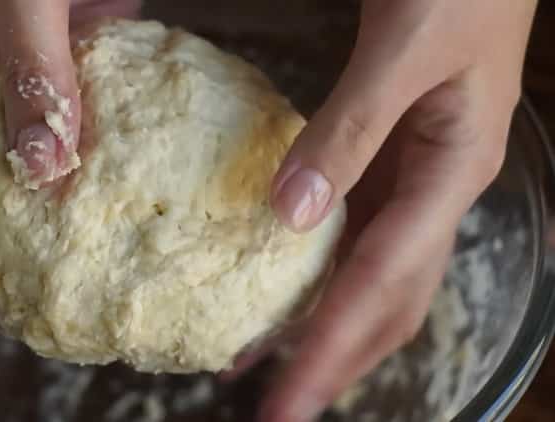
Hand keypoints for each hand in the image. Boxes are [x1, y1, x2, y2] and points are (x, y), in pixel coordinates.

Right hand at [0, 0, 138, 282]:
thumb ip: (31, 66)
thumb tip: (43, 165)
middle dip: (4, 226)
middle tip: (39, 284)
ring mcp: (35, 56)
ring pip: (39, 140)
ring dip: (60, 189)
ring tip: (88, 247)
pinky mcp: (84, 41)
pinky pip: (89, 105)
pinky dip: (103, 143)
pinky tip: (130, 181)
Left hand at [243, 1, 536, 419]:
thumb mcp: (401, 53)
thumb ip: (349, 131)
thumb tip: (289, 214)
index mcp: (448, 175)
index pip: (381, 283)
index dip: (331, 347)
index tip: (286, 401)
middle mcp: (436, 193)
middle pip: (387, 300)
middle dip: (334, 358)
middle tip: (277, 405)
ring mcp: (415, 180)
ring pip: (370, 275)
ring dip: (322, 322)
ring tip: (263, 358)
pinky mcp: (391, 161)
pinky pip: (354, 234)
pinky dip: (318, 269)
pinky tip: (282, 281)